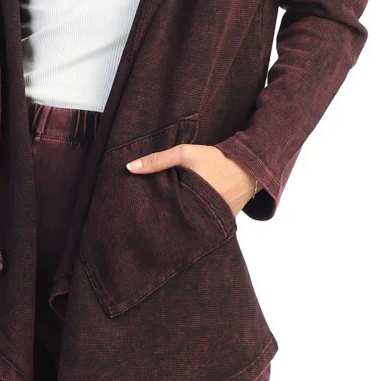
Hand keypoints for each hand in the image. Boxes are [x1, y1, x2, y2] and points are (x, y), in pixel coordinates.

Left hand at [125, 142, 258, 217]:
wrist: (251, 167)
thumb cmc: (217, 160)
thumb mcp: (186, 154)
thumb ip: (158, 160)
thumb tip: (129, 167)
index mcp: (189, 204)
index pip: (162, 217)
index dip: (149, 217)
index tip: (135, 216)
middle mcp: (200, 219)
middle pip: (174, 225)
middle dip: (161, 224)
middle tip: (142, 223)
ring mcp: (212, 224)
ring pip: (188, 226)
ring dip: (177, 223)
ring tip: (158, 224)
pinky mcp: (221, 224)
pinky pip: (202, 223)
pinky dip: (193, 220)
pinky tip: (182, 218)